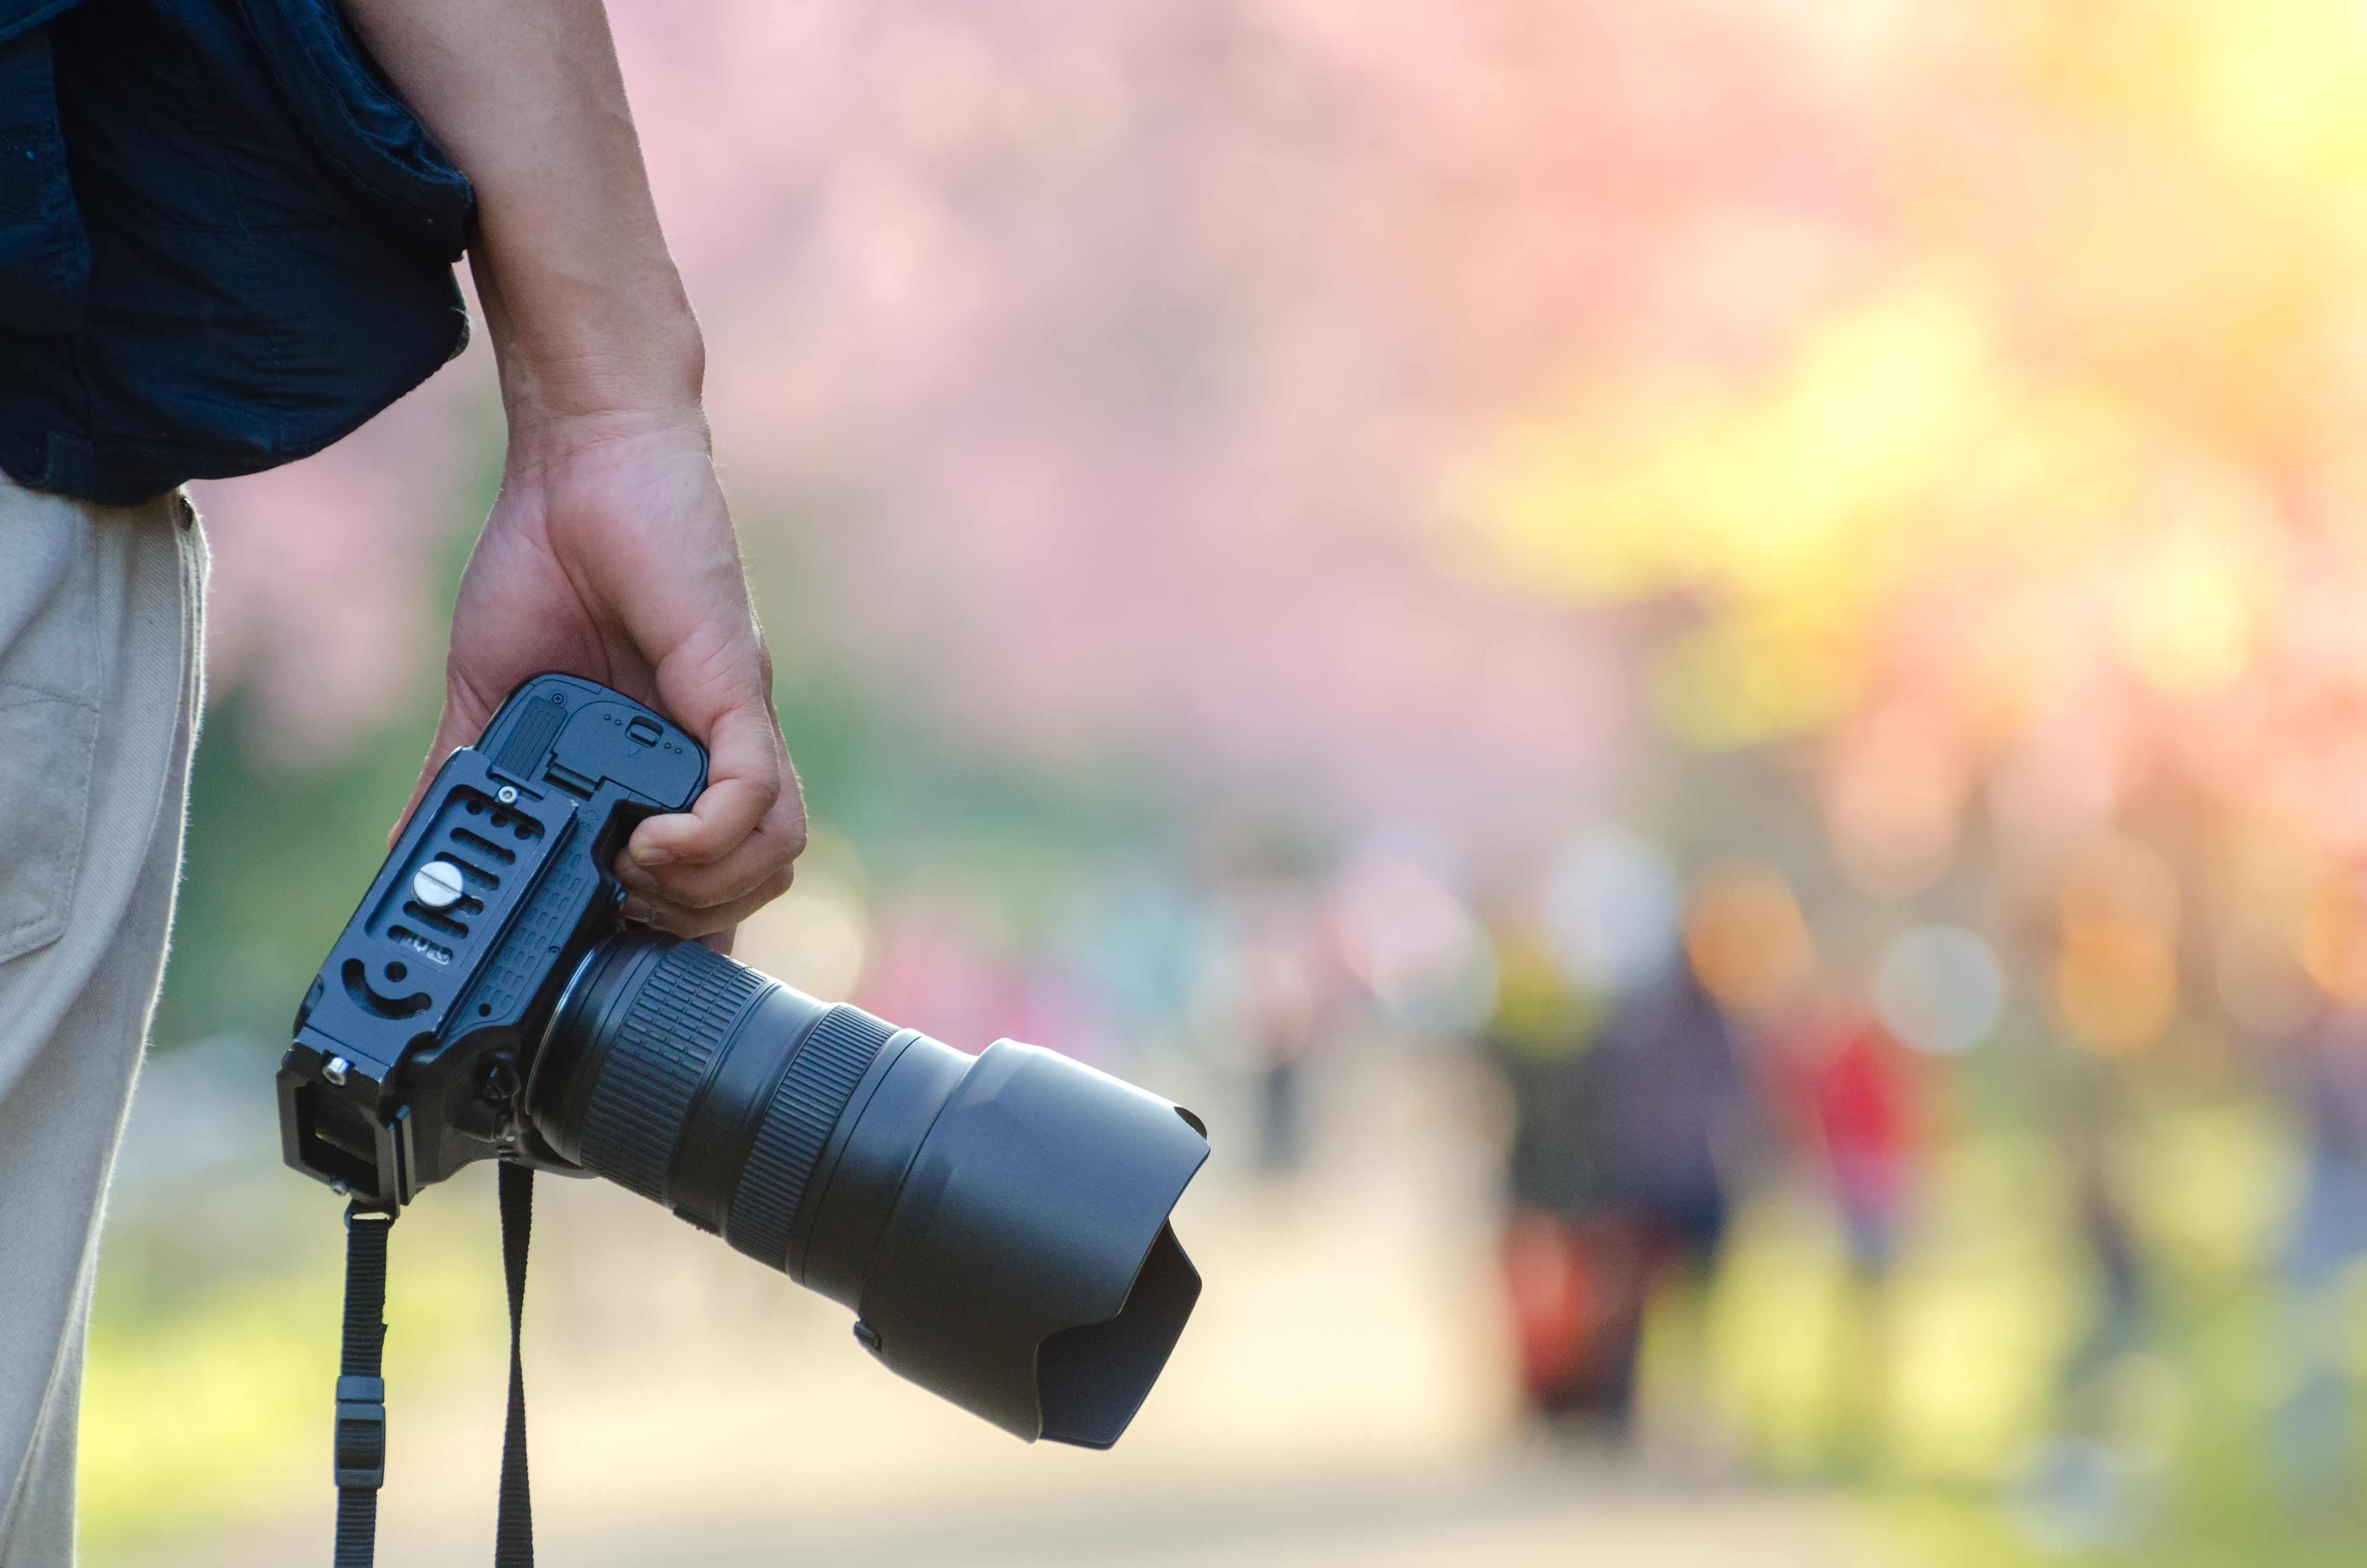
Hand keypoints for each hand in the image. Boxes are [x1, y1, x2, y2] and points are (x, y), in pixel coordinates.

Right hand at [396, 413, 804, 945]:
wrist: (580, 460)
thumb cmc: (545, 563)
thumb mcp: (492, 693)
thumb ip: (467, 778)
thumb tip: (410, 850)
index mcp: (666, 763)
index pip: (706, 880)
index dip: (676, 933)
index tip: (610, 948)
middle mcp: (714, 751)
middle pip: (753, 885)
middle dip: (688, 925)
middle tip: (614, 909)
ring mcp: (731, 722)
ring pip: (775, 851)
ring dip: (707, 889)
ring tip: (633, 873)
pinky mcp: (733, 686)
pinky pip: (755, 791)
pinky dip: (710, 835)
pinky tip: (652, 840)